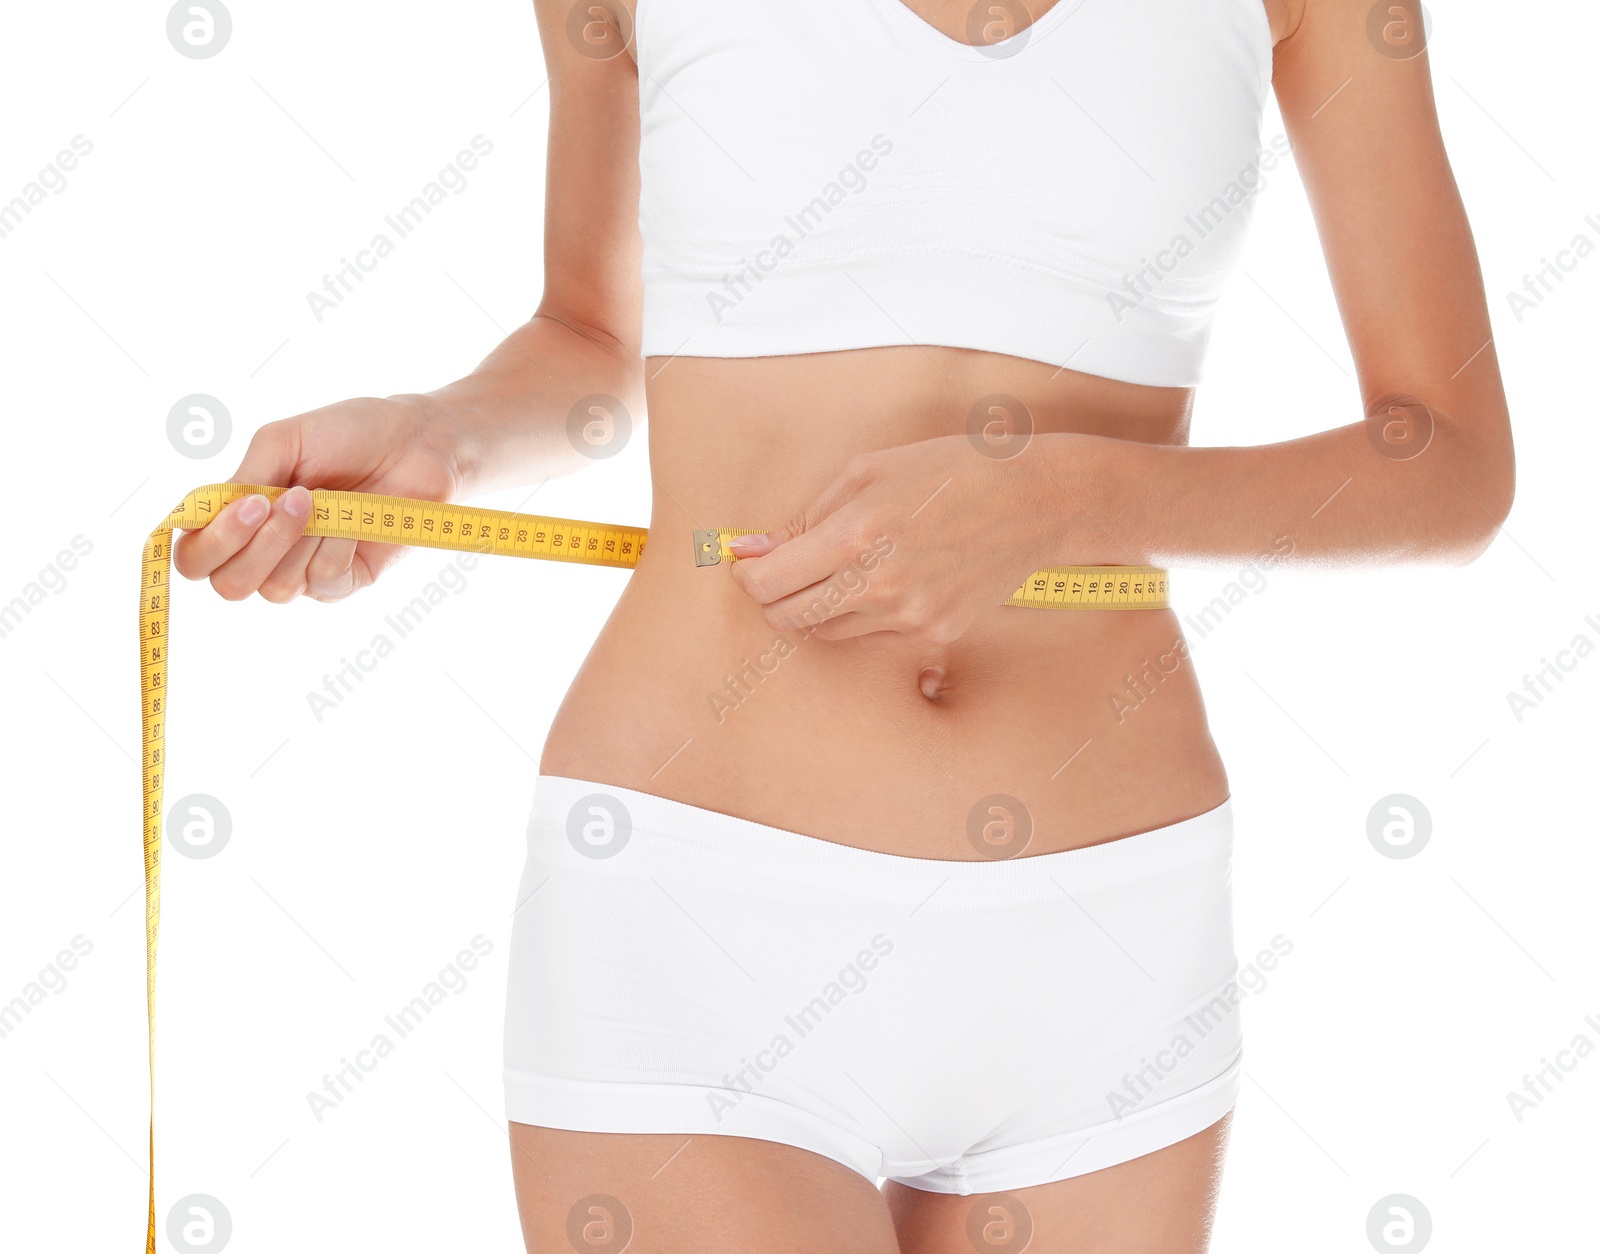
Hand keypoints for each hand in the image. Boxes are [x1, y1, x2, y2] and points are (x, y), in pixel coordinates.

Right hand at [172, 394, 464, 603]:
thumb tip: (211, 515)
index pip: (195, 555)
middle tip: (294, 499)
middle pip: (228, 585)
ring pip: (274, 588)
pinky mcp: (345, 581)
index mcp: (240, 516)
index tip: (250, 504)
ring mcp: (305, 569)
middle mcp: (266, 549)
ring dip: (299, 541)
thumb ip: (244, 477)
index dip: (210, 541)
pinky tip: (353, 522)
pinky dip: (334, 548)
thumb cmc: (350, 434)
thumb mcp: (283, 441)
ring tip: (328, 502)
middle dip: (254, 546)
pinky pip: (321, 582)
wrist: (418, 442)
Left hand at [726, 434, 1072, 644]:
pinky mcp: (934, 632)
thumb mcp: (870, 471)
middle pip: (789, 618)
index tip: (752, 566)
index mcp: (854, 534)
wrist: (1035, 500)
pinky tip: (896, 577)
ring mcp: (908, 616)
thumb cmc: (950, 471)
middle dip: (775, 598)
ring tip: (853, 566)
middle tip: (787, 573)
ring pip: (829, 630)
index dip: (750, 576)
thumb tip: (757, 549)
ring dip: (824, 604)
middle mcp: (878, 584)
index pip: (769, 582)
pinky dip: (868, 613)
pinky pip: (874, 634)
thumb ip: (808, 515)